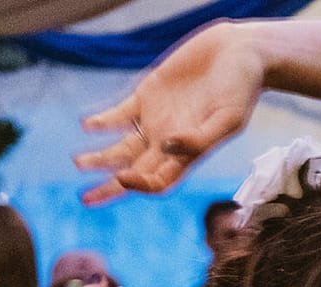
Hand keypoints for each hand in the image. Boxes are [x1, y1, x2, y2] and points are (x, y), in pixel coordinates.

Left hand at [76, 24, 266, 202]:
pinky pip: (119, 114)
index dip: (139, 185)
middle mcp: (168, 143)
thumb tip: (167, 148)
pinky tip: (87, 125)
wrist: (239, 53)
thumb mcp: (228, 118)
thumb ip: (200, 138)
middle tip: (86, 199)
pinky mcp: (148, 95)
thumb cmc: (242, 89)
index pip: (158, 181)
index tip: (123, 178)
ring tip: (79, 163)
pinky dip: (103, 121)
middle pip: (133, 172)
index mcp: (189, 155)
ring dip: (100, 158)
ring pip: (121, 147)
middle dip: (109, 187)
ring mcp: (156, 120)